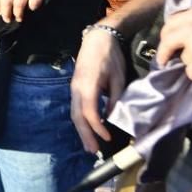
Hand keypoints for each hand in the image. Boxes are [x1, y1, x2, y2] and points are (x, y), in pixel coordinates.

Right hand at [70, 26, 126, 153]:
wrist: (97, 39)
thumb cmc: (110, 57)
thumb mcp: (118, 78)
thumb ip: (114, 98)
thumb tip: (113, 117)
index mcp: (88, 86)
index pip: (89, 112)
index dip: (97, 128)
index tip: (108, 138)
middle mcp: (77, 89)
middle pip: (77, 116)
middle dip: (85, 135)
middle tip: (93, 151)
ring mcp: (74, 88)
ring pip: (74, 113)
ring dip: (81, 130)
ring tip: (89, 145)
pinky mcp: (75, 87)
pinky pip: (76, 107)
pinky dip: (81, 120)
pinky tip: (88, 128)